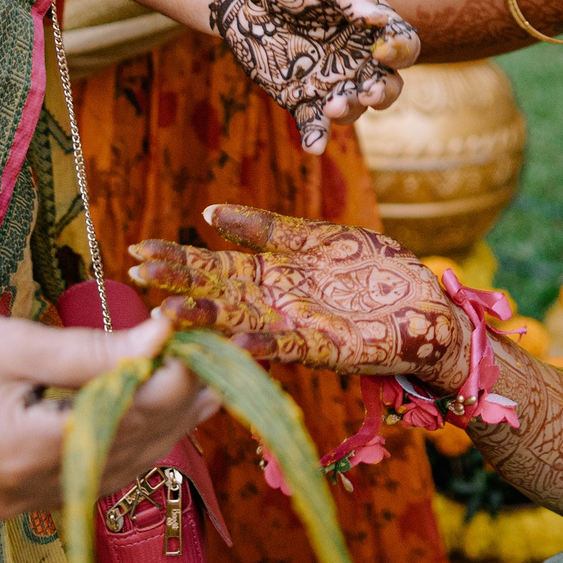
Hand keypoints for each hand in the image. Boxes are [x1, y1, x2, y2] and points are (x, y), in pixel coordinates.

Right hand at [0, 313, 218, 519]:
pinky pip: (83, 477)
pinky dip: (118, 447)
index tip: (201, 340)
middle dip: (176, 409)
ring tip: (197, 394)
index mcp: (25, 452)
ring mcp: (15, 503)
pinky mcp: (8, 499)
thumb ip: (93, 349)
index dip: (171, 378)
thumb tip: (161, 337)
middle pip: (126, 452)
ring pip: (110, 471)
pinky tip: (143, 421)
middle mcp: (24, 490)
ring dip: (155, 431)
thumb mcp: (16, 343)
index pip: (126, 418)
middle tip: (219, 368)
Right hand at [131, 204, 468, 387]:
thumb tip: (209, 213)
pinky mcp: (326, 349)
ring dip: (209, 318)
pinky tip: (239, 341)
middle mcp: (273, 304)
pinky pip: (289, 348)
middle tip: (139, 273)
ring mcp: (296, 328)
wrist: (425, 303)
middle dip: (179, 283)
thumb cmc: (372, 269)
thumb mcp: (315, 237)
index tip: (137, 249)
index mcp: (269, 273)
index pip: (212, 264)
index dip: (177, 257)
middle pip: (217, 292)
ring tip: (172, 312)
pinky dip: (264, 346)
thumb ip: (265, 226)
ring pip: (242, 323)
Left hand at [209, 0, 420, 152]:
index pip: (404, 46)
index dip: (401, 51)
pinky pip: (315, 123)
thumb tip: (378, 19)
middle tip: (368, 91)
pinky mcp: (300, 98)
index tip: (382, 50)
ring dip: (350, 110)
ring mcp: (331, 82)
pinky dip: (316, 136)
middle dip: (383, 93)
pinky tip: (313, 145)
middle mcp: (358, 60)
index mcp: (373, 30)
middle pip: (388, 86)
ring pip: (355, 108)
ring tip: (332, 102)